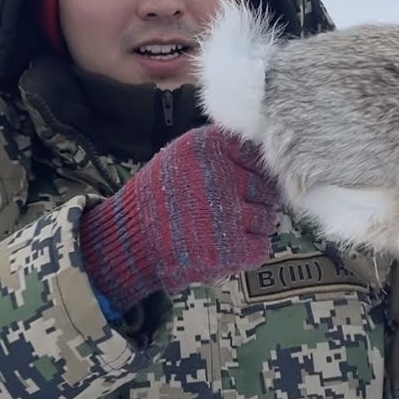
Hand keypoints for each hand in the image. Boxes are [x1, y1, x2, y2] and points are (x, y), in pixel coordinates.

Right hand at [79, 124, 281, 314]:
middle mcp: (222, 177)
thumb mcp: (182, 156)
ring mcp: (228, 215)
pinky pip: (262, 245)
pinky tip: (228, 247)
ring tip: (224, 228)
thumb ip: (221, 149)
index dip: (252, 172)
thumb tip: (263, 152)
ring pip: (268, 217)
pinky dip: (250, 250)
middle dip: (254, 200)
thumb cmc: (159, 198)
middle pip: (266, 187)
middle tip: (231, 209)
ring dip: (253, 225)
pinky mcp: (232, 249)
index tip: (240, 182)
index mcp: (209, 148)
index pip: (256, 154)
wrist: (130, 241)